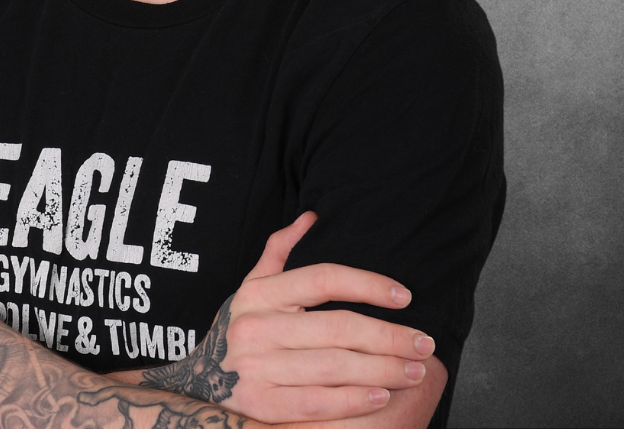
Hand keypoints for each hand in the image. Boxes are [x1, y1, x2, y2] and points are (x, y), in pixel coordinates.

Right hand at [141, 213, 436, 422]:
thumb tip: (312, 217)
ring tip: (414, 368)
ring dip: (381, 369)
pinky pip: (317, 403)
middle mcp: (257, 328)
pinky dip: (353, 400)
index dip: (367, 284)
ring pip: (333, 367)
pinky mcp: (261, 406)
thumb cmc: (241, 329)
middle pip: (337, 328)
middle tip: (423, 342)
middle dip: (388, 335)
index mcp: (259, 294)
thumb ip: (280, 251)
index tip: (404, 295)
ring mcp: (257, 369)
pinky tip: (381, 394)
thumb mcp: (252, 286)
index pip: (322, 279)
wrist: (199, 383)